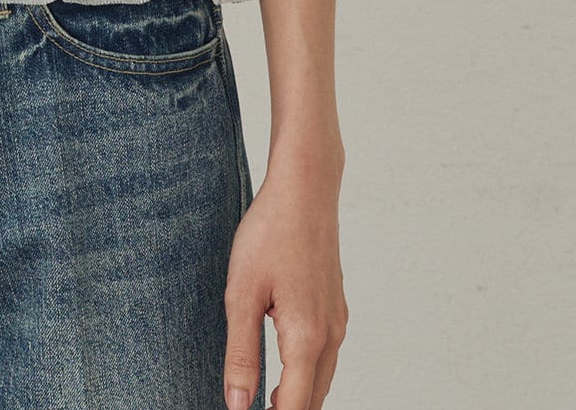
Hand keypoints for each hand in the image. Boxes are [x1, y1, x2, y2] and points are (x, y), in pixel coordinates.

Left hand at [221, 159, 348, 409]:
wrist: (305, 189)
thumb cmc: (270, 233)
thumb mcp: (242, 294)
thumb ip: (241, 354)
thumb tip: (238, 404)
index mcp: (306, 339)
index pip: (293, 408)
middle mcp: (330, 336)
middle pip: (312, 400)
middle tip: (254, 409)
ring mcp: (337, 321)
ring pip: (321, 379)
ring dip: (297, 396)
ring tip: (267, 400)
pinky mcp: (335, 307)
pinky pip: (325, 356)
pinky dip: (306, 374)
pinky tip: (284, 367)